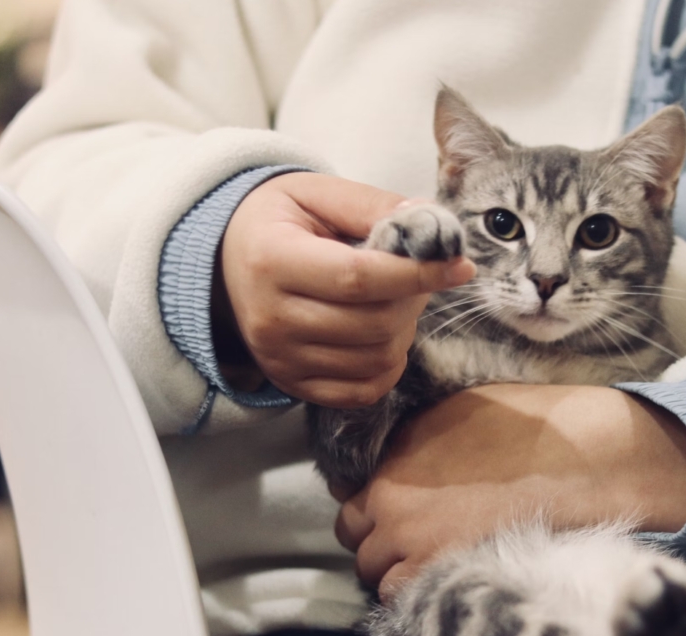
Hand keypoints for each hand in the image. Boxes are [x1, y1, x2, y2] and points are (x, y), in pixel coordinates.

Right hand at [215, 173, 475, 406]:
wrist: (226, 260)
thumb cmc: (279, 221)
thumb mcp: (317, 193)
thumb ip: (373, 206)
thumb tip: (432, 226)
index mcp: (272, 260)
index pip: (359, 278)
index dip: (417, 274)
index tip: (459, 266)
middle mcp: (270, 318)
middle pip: (373, 324)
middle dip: (412, 300)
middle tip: (415, 276)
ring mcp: (279, 358)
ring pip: (375, 359)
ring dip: (403, 330)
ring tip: (393, 301)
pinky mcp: (291, 383)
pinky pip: (362, 391)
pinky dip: (387, 366)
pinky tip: (383, 335)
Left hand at [334, 384, 685, 600]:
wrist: (579, 460)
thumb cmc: (530, 430)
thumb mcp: (455, 412)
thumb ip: (413, 442)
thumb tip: (394, 459)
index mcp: (393, 457)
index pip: (349, 498)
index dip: (374, 509)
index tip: (397, 514)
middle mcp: (390, 499)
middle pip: (356, 539)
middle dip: (381, 541)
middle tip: (417, 542)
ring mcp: (410, 541)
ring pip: (374, 575)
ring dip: (396, 572)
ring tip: (436, 565)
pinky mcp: (437, 574)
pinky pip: (402, 598)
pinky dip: (415, 594)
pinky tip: (448, 579)